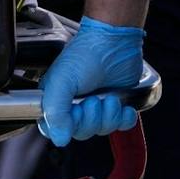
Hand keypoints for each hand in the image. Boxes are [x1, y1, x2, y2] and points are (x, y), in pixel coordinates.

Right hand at [38, 17, 144, 147]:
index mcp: (56, 99)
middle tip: (93, 101)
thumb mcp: (62, 80)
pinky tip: (123, 105)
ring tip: (109, 97)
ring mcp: (96, 106)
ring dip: (109, 116)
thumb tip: (59, 138)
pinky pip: (121, 125)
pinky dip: (125, 118)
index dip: (67, 127)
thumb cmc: (86, 53)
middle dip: (92, 119)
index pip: (55, 129)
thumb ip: (55, 110)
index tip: (76, 113)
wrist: (115, 41)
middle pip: (81, 132)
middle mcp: (74, 105)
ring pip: (102, 129)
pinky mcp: (116, 105)